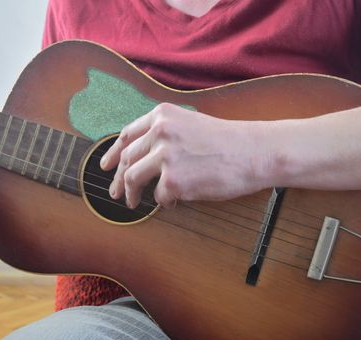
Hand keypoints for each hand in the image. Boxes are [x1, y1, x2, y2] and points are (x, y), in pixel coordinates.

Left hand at [100, 103, 269, 207]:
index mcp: (163, 116)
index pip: (127, 135)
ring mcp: (165, 156)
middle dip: (118, 179)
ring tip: (133, 203)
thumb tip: (144, 157)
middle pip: (126, 159)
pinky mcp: (174, 181)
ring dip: (131, 194)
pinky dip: (166, 201)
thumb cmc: (229, 141)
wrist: (254, 152)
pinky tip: (176, 201)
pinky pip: (160, 196)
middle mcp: (160, 132)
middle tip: (115, 192)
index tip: (106, 166)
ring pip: (133, 179)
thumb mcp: (191, 124)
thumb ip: (166, 134)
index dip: (113, 153)